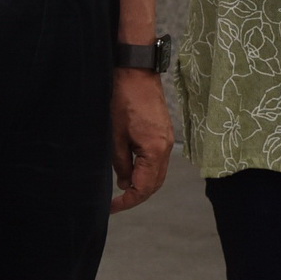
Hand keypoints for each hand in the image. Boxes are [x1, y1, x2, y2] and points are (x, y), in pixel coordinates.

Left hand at [109, 68, 173, 212]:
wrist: (137, 72)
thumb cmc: (123, 100)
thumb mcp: (115, 136)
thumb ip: (121, 163)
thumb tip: (124, 181)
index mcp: (155, 150)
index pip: (145, 187)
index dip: (128, 200)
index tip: (112, 207)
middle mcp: (166, 147)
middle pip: (156, 183)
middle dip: (137, 195)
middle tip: (116, 201)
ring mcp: (168, 139)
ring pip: (158, 172)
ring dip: (142, 183)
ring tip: (121, 187)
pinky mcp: (164, 132)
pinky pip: (158, 160)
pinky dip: (146, 169)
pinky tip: (131, 169)